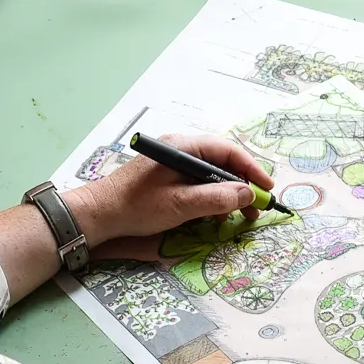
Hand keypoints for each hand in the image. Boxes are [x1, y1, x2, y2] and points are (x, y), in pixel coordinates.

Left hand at [72, 133, 274, 261]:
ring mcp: (172, 164)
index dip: (250, 169)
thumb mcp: (181, 205)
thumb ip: (217, 198)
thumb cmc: (136, 207)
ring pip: (210, 175)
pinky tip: (213, 215)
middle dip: (241, 185)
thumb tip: (247, 194)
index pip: (227, 151)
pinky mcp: (166, 178)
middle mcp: (179, 150)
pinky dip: (210, 198)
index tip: (266, 188)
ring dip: (226, 194)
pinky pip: (197, 183)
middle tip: (255, 207)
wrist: (98, 215)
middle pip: (221, 162)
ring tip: (237, 215)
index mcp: (182, 147)